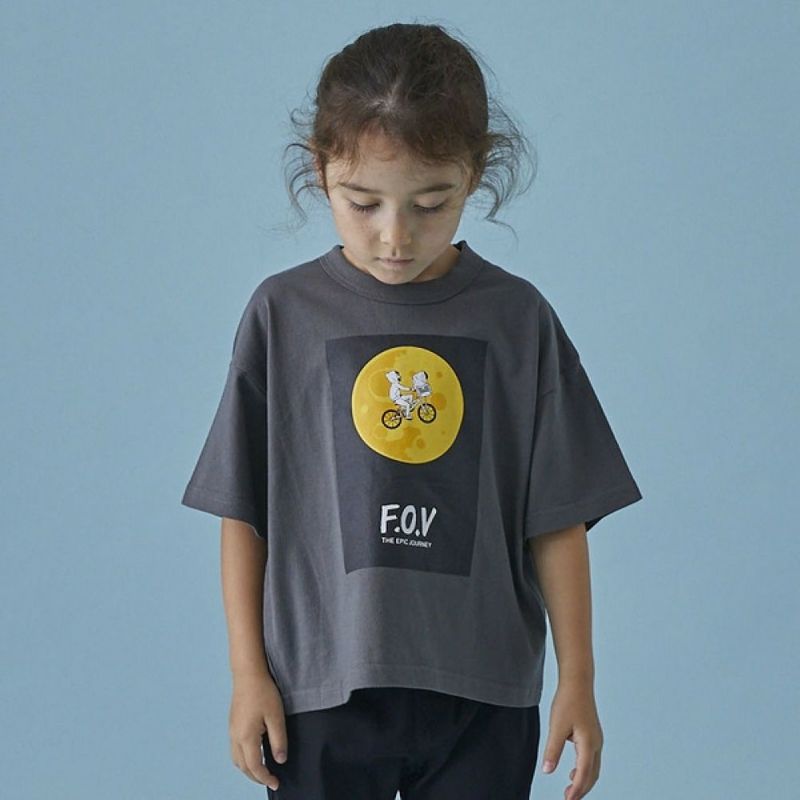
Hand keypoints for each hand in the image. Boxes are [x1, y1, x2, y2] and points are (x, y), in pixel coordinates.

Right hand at [228, 672, 288, 790]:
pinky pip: (235, 749)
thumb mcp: (276, 716)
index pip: (255, 766)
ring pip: (236, 759)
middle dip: (256, 777)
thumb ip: (278, 740)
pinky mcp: (232, 724)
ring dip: (248, 768)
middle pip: (243, 766)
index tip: (276, 783)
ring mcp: (232, 730)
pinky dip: (244, 758)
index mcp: (246, 737)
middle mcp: (235, 736)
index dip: (265, 778)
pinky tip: (254, 753)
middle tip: (271, 779)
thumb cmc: (263, 692)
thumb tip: (280, 760)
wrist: (248, 673)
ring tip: (262, 770)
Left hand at [540, 679, 603, 799]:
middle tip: (568, 799)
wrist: (578, 682)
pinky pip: (591, 760)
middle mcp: (596, 744)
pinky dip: (584, 771)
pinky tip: (573, 772)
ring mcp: (596, 740)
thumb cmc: (568, 701)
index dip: (576, 789)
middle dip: (581, 789)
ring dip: (583, 781)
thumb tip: (547, 770)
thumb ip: (552, 750)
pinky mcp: (593, 735)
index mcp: (588, 743)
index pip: (584, 773)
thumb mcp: (556, 726)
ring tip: (570, 791)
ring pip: (593, 768)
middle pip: (592, 775)